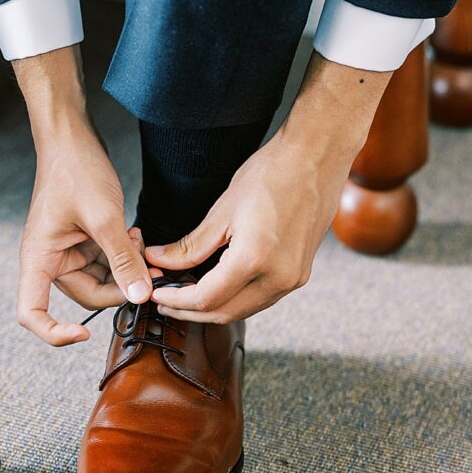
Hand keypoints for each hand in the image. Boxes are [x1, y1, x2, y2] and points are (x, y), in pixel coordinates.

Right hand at [13, 47, 152, 345]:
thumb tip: (140, 298)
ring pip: (103, 280)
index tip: (84, 336)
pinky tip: (136, 236)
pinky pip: (107, 262)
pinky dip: (125, 255)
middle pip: (85, 297)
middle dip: (118, 289)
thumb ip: (122, 259)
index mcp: (39, 258)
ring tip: (142, 245)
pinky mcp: (84, 240)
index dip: (54, 333)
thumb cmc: (76, 170)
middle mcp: (50, 259)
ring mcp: (68, 250)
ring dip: (127, 270)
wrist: (73, 136)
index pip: (31, 313)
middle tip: (148, 274)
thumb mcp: (105, 218)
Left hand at [146, 52, 391, 323]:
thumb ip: (190, 246)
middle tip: (163, 299)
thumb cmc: (271, 174)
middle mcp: (279, 277)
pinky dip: (235, 297)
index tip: (156, 294)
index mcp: (255, 259)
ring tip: (185, 292)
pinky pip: (261, 298)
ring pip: (244, 310)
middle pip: (225, 313)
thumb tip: (157, 259)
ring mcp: (293, 279)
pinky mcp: (300, 274)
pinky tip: (217, 284)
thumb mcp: (222, 210)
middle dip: (190, 311)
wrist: (315, 158)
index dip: (175, 301)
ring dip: (213, 307)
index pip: (205, 299)